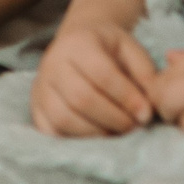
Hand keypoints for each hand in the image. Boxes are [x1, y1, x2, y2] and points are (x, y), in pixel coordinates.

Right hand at [31, 20, 160, 136]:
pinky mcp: (36, 108)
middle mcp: (53, 63)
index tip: (145, 113)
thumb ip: (144, 74)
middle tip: (134, 126)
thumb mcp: (130, 49)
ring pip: (63, 118)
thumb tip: (148, 108)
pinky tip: (96, 135)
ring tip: (117, 132)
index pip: (101, 74)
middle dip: (114, 118)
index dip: (126, 97)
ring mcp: (40, 87)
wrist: (76, 44)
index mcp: (78, 43)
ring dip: (97, 132)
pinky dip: (76, 140)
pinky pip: (51, 131)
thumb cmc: (108, 50)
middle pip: (81, 98)